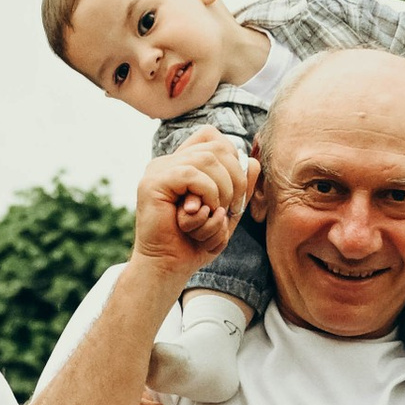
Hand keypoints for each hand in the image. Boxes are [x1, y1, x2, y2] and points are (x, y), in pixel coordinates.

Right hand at [130, 130, 253, 274]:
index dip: (232, 158)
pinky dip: (207, 195)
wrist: (169, 267)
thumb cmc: (195, 243)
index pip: (212, 136)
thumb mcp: (226, 212)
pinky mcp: (152, 183)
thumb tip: (252, 161)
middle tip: (230, 209)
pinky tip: (202, 214)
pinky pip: (192, 175)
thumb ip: (241, 187)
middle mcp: (168, 162)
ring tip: (214, 214)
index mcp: (182, 164)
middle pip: (217, 147)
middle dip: (236, 179)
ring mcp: (158, 170)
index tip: (235, 193)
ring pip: (208, 159)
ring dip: (222, 190)